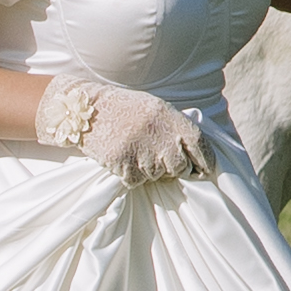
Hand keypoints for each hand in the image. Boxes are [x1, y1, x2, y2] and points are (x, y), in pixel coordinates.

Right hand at [38, 78, 213, 187]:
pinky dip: (131, 176)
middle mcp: (158, 133)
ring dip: (150, 171)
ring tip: (135, 152)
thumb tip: (194, 156)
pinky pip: (137, 181)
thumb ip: (174, 128)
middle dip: (174, 169)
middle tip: (160, 160)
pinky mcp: (124, 164)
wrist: (85, 110)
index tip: (204, 170)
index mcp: (168, 116)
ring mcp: (141, 150)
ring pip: (158, 177)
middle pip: (180, 167)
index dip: (205, 160)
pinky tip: (123, 158)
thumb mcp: (153, 109)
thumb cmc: (123, 110)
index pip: (198, 143)